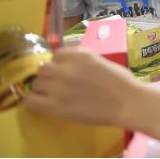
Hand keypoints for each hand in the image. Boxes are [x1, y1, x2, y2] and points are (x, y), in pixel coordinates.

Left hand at [24, 46, 142, 126]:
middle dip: (49, 75)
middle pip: (44, 68)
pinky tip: (39, 103)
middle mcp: (66, 67)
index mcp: (80, 54)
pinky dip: (32, 101)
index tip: (64, 70)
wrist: (128, 102)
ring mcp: (60, 86)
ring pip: (37, 83)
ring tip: (51, 95)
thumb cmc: (122, 82)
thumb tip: (70, 64)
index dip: (59, 63)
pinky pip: (32, 101)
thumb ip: (84, 60)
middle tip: (57, 84)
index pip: (57, 54)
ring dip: (42, 88)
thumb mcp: (102, 61)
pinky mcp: (56, 106)